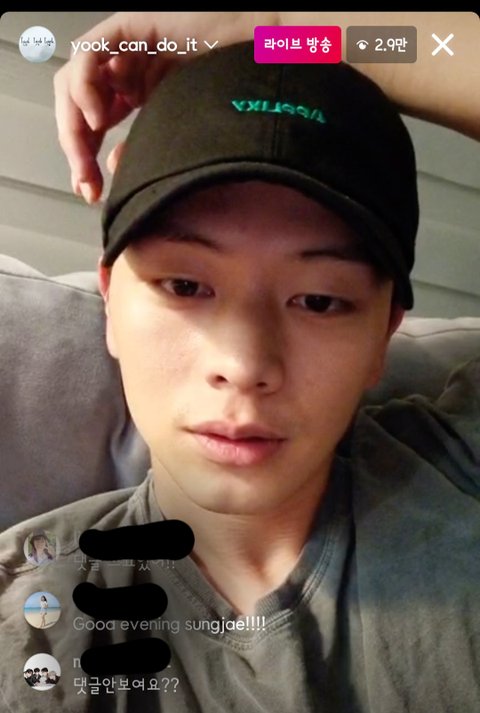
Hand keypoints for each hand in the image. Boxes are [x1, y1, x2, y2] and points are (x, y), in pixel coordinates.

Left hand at [54, 11, 266, 202]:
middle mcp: (124, 70)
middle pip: (77, 106)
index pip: (91, 124)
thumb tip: (114, 167)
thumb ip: (146, 145)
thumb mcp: (178, 130)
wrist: (262, 59)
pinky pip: (89, 55)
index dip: (84, 157)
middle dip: (77, 149)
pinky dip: (85, 88)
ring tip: (88, 158)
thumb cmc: (233, 91)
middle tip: (86, 184)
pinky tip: (96, 119)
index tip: (89, 191)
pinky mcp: (129, 29)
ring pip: (75, 83)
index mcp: (132, 93)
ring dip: (74, 126)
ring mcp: (124, 50)